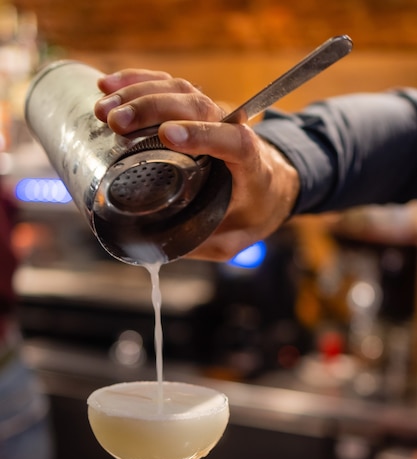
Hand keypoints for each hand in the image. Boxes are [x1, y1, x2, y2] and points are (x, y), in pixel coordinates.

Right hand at [95, 69, 299, 260]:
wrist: (272, 184)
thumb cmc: (254, 212)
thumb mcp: (236, 239)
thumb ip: (204, 244)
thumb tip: (156, 248)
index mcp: (250, 165)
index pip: (233, 140)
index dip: (203, 134)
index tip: (168, 136)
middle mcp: (232, 130)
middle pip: (196, 106)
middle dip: (154, 108)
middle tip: (116, 122)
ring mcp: (213, 115)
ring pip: (179, 91)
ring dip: (138, 94)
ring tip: (103, 109)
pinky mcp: (195, 110)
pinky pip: (168, 86)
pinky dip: (137, 81)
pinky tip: (108, 85)